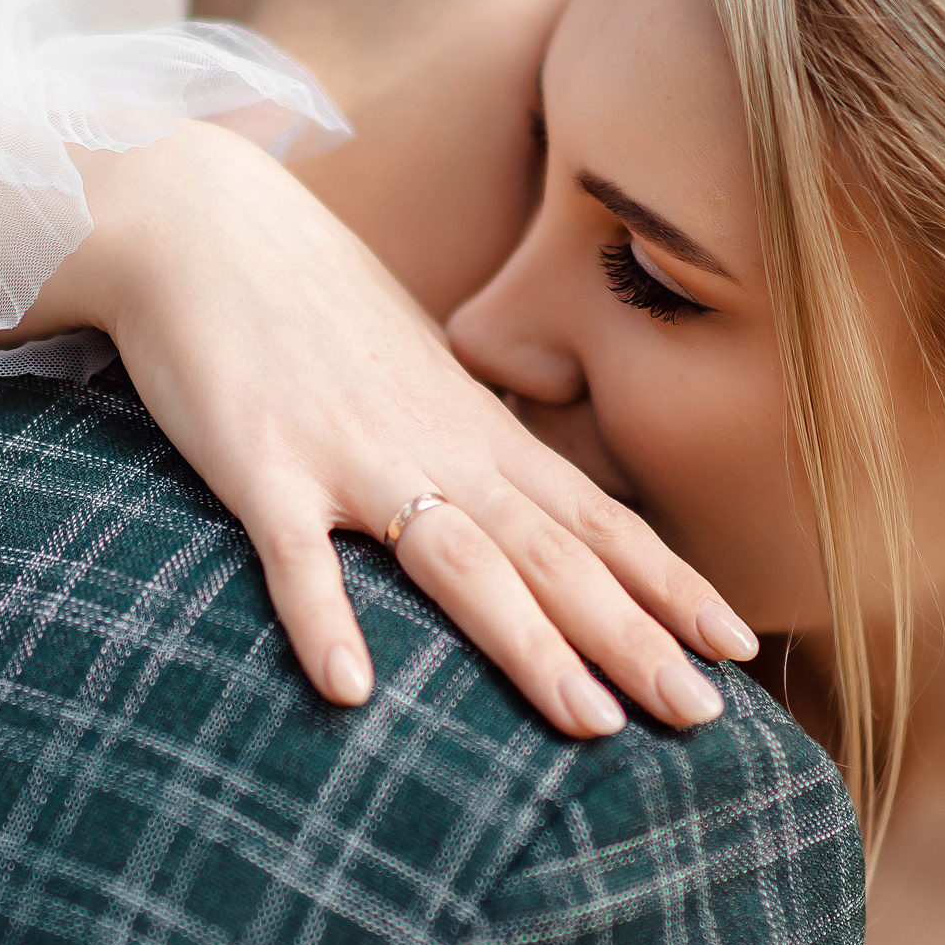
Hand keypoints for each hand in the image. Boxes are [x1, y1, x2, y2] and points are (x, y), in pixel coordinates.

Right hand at [9, 121, 756, 738]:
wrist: (204, 222)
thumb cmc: (310, 305)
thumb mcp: (417, 373)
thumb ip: (471, 444)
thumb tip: (528, 508)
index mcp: (477, 431)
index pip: (596, 518)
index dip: (669, 585)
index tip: (741, 648)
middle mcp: (436, 446)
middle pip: (552, 554)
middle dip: (633, 637)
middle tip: (704, 717)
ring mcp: (352, 457)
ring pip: (457, 561)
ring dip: (527, 643)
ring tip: (589, 722)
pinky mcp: (262, 468)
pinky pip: (297, 556)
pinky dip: (324, 619)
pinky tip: (350, 691)